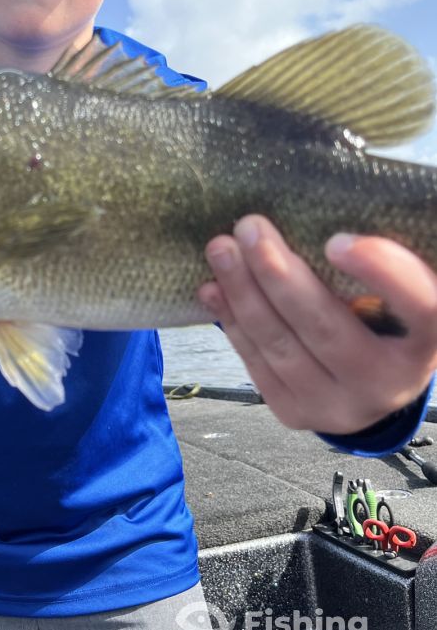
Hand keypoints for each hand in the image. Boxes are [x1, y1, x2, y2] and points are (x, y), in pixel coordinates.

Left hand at [198, 215, 436, 434]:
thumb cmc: (385, 318)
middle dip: (278, 274)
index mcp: (426, 343)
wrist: (370, 386)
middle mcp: (389, 383)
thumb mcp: (395, 296)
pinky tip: (214, 289)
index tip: (338, 240)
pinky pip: (257, 364)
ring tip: (220, 249)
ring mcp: (340, 406)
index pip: (422, 310)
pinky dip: (233, 321)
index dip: (385, 275)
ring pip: (281, 346)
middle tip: (249, 227)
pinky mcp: (297, 414)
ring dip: (242, 292)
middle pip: (326, 328)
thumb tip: (308, 215)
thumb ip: (374, 266)